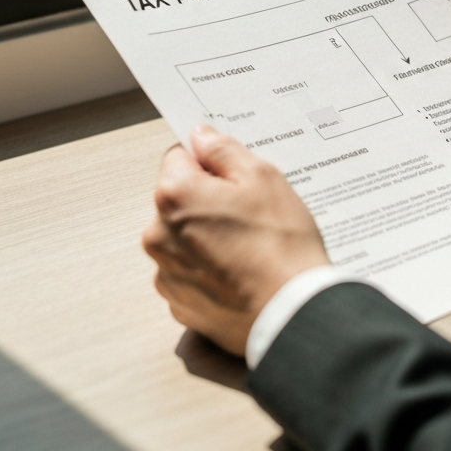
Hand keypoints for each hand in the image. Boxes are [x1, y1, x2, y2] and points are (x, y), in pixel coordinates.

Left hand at [142, 126, 328, 356]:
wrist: (291, 314)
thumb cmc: (280, 244)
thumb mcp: (262, 177)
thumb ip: (224, 150)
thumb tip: (201, 136)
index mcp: (174, 194)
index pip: (180, 156)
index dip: (211, 161)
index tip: (234, 175)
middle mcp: (158, 233)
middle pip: (180, 198)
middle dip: (209, 199)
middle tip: (251, 212)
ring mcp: (166, 272)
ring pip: (185, 235)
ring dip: (208, 234)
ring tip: (250, 245)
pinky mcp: (179, 302)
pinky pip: (191, 270)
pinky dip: (210, 268)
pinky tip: (242, 271)